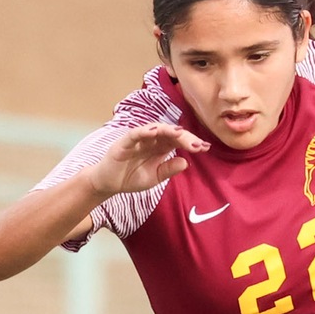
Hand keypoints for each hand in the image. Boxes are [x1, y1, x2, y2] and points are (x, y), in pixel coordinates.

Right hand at [87, 122, 203, 196]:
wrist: (109, 184)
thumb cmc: (131, 177)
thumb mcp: (155, 177)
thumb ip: (169, 170)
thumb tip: (186, 162)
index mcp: (160, 147)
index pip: (178, 141)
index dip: (191, 142)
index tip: (205, 147)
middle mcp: (151, 140)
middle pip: (170, 133)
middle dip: (185, 137)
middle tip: (198, 144)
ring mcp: (137, 140)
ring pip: (154, 130)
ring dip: (168, 130)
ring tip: (180, 132)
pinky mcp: (124, 143)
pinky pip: (134, 134)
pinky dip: (143, 131)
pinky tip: (154, 131)